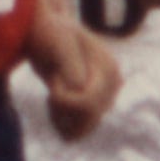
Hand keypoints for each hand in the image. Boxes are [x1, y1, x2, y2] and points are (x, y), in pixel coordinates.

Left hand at [26, 2, 119, 138]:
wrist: (48, 29)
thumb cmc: (50, 32)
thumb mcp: (58, 45)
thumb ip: (71, 68)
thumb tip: (80, 90)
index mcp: (108, 70)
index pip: (88, 105)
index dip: (62, 99)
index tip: (54, 77)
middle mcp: (112, 86)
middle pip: (86, 120)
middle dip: (62, 109)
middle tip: (51, 86)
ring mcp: (104, 97)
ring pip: (82, 130)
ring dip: (61, 118)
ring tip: (52, 94)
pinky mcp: (94, 106)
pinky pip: (79, 131)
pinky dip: (61, 122)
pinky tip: (54, 104)